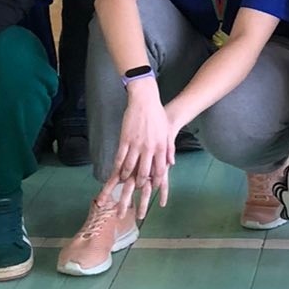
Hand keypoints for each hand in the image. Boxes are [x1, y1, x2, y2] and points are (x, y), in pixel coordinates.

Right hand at [106, 88, 174, 220]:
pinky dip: (118, 168)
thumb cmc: (157, 116)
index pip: (159, 171)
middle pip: (144, 173)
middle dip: (141, 184)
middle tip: (138, 188)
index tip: (154, 187)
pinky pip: (120, 158)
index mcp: (160, 147)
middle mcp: (149, 148)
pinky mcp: (125, 140)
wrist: (145, 100)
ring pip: (131, 167)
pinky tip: (117, 173)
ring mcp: (136, 144)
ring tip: (126, 182)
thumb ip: (169, 149)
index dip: (156, 182)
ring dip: (128, 177)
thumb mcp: (167, 132)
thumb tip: (171, 164)